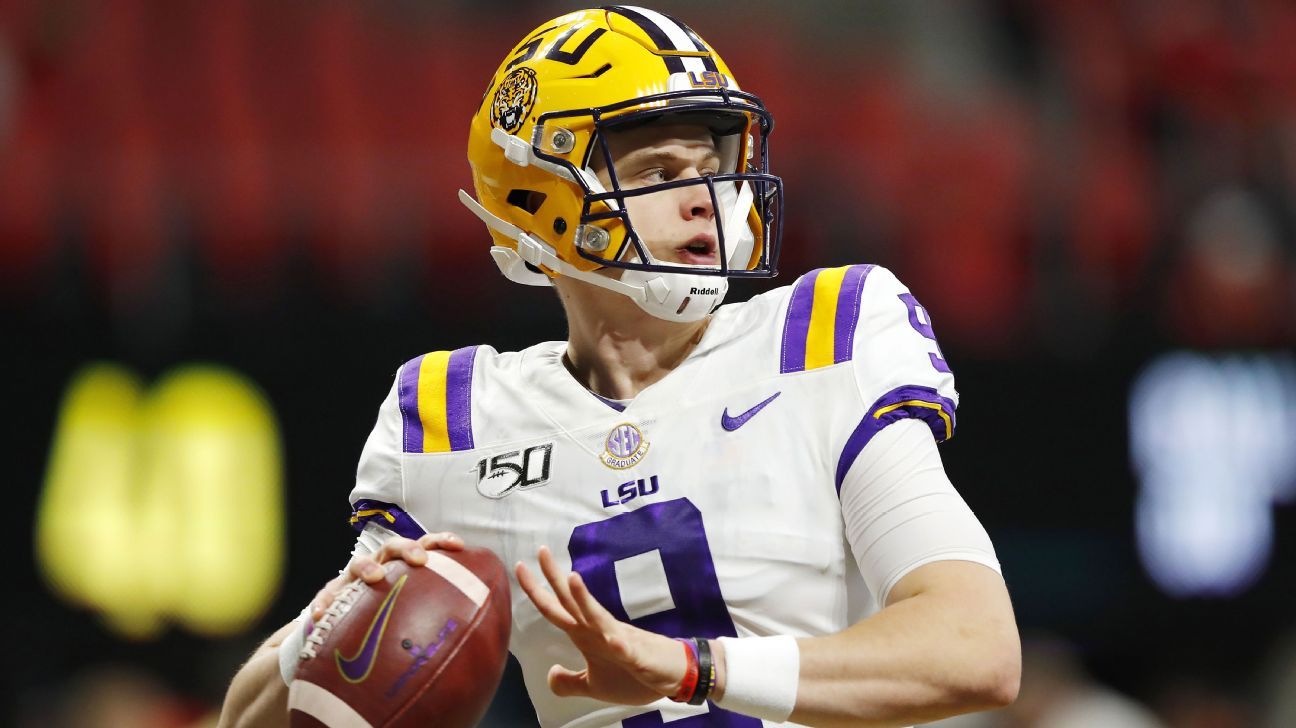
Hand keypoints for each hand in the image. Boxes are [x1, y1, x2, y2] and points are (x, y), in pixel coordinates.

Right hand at [311, 532, 463, 621]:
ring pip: (357, 565)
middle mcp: (378, 567)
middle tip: (421, 560)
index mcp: (402, 568)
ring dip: (367, 567)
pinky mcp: (329, 598)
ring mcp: (352, 581)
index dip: (441, 542)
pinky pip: (324, 599)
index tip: (458, 545)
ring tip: (375, 577)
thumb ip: (440, 616)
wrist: (345, 631)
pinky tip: (321, 616)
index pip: (424, 547)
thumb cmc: (388, 618)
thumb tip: (481, 633)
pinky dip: (322, 605)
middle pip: (392, 547)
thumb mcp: (413, 613)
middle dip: (407, 548)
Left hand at [517, 546, 689, 704]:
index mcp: (587, 635)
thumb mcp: (594, 685)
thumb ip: (570, 681)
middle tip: (541, 551)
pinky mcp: (637, 656)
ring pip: (598, 617)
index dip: (537, 591)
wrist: (673, 677)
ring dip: (585, 600)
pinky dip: (620, 645)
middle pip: (572, 602)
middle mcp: (599, 630)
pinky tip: (613, 639)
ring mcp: (619, 641)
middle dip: (556, 578)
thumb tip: (550, 673)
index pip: (557, 609)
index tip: (520, 567)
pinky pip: (627, 650)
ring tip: (572, 579)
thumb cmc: (635, 676)